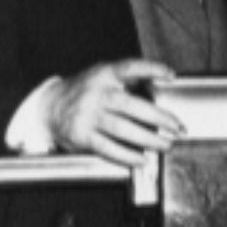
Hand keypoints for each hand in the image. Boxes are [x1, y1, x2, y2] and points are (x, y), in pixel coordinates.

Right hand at [47, 58, 185, 167]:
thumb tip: (161, 84)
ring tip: (165, 144)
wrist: (49, 107)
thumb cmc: (84, 91)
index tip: (170, 75)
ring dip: (148, 139)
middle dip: (160, 118)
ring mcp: (88, 116)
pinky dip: (127, 156)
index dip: (151, 69)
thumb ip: (128, 78)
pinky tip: (142, 159)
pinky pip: (108, 148)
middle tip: (177, 127)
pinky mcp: (82, 136)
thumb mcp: (102, 75)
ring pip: (123, 129)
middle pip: (132, 106)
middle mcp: (96, 94)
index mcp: (104, 74)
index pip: (129, 67)